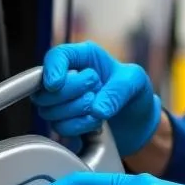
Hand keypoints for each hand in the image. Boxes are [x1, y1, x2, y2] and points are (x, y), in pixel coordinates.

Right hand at [31, 42, 161, 156]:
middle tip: (94, 90)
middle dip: (71, 93)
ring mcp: (62, 101)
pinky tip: (95, 123)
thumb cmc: (134, 91)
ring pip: (50, 111)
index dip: (52, 69)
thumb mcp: (135, 82)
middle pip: (47, 88)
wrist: (138, 119)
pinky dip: (79, 127)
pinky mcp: (65, 122)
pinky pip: (60, 128)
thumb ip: (118, 91)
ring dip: (76, 112)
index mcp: (83, 57)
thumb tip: (97, 109)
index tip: (56, 84)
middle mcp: (67, 76)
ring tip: (98, 108)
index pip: (56, 56)